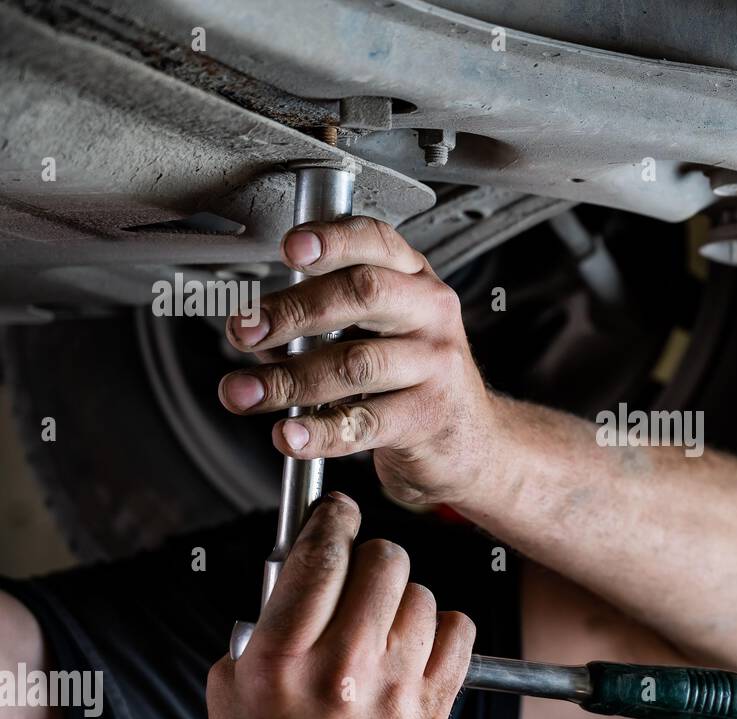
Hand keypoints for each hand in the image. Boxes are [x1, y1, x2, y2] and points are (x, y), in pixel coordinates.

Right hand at [206, 492, 474, 718]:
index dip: (333, 519)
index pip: (320, 554)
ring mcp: (394, 692)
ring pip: (422, 595)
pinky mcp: (433, 711)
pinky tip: (418, 645)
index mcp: (279, 660)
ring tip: (383, 627)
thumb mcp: (232, 690)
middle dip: (371, 558)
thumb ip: (265, 624)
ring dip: (403, 600)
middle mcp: (341, 670)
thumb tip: (300, 570)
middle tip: (361, 575)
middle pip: (384, 561)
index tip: (338, 512)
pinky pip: (459, 632)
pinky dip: (442, 629)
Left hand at [218, 216, 497, 504]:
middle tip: (245, 330)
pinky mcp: (429, 416)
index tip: (290, 249)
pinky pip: (364, 422)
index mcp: (415, 279)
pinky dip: (317, 431)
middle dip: (293, 310)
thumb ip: (331, 315)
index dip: (332, 241)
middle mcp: (431, 313)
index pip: (376, 243)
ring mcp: (435, 365)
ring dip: (289, 379)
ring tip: (246, 393)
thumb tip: (257, 325)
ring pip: (355, 363)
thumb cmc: (418, 377)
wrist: (471, 439)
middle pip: (363, 294)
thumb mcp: (388, 327)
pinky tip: (289, 435)